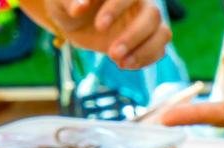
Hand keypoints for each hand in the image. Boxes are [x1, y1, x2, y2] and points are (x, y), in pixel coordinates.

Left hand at [43, 0, 171, 68]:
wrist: (75, 20)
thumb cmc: (69, 4)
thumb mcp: (61, 1)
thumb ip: (69, 0)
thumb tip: (78, 7)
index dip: (116, 8)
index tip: (99, 26)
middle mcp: (140, 0)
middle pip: (152, 14)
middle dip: (133, 36)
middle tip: (111, 54)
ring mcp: (147, 20)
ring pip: (162, 33)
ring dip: (144, 51)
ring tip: (119, 62)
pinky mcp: (148, 39)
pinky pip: (159, 49)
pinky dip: (146, 59)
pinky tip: (124, 65)